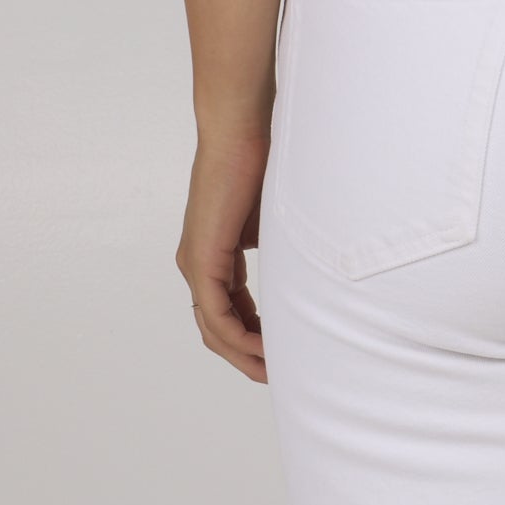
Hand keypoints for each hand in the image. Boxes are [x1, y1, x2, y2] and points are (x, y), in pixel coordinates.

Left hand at [177, 125, 271, 382]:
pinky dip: (240, 338)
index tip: (281, 349)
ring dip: (244, 354)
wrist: (241, 130)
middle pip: (217, 327)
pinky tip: (264, 349)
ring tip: (273, 371)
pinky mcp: (201, 261)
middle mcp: (197, 262)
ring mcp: (195, 263)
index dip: (254, 333)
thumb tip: (309, 265)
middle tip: (276, 374)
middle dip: (247, 355)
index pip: (229, 308)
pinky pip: (217, 316)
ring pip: (214, 329)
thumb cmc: (263, 159)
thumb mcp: (276, 217)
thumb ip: (282, 247)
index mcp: (214, 251)